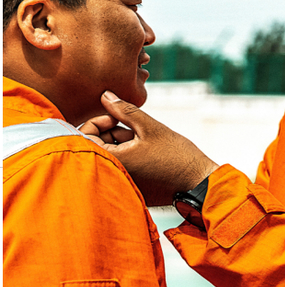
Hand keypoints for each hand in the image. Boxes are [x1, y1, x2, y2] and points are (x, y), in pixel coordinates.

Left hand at [79, 91, 218, 206]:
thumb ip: (124, 110)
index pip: (83, 138)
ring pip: (108, 158)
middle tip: (134, 130)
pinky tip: (148, 156)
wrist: (197, 182)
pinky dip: (128, 159)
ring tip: (145, 143)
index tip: (117, 119)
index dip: (98, 122)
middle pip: (95, 148)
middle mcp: (111, 177)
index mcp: (112, 161)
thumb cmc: (176, 155)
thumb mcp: (150, 127)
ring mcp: (120, 186)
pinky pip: (119, 170)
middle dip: (111, 133)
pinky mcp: (130, 190)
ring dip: (121, 145)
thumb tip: (105, 95)